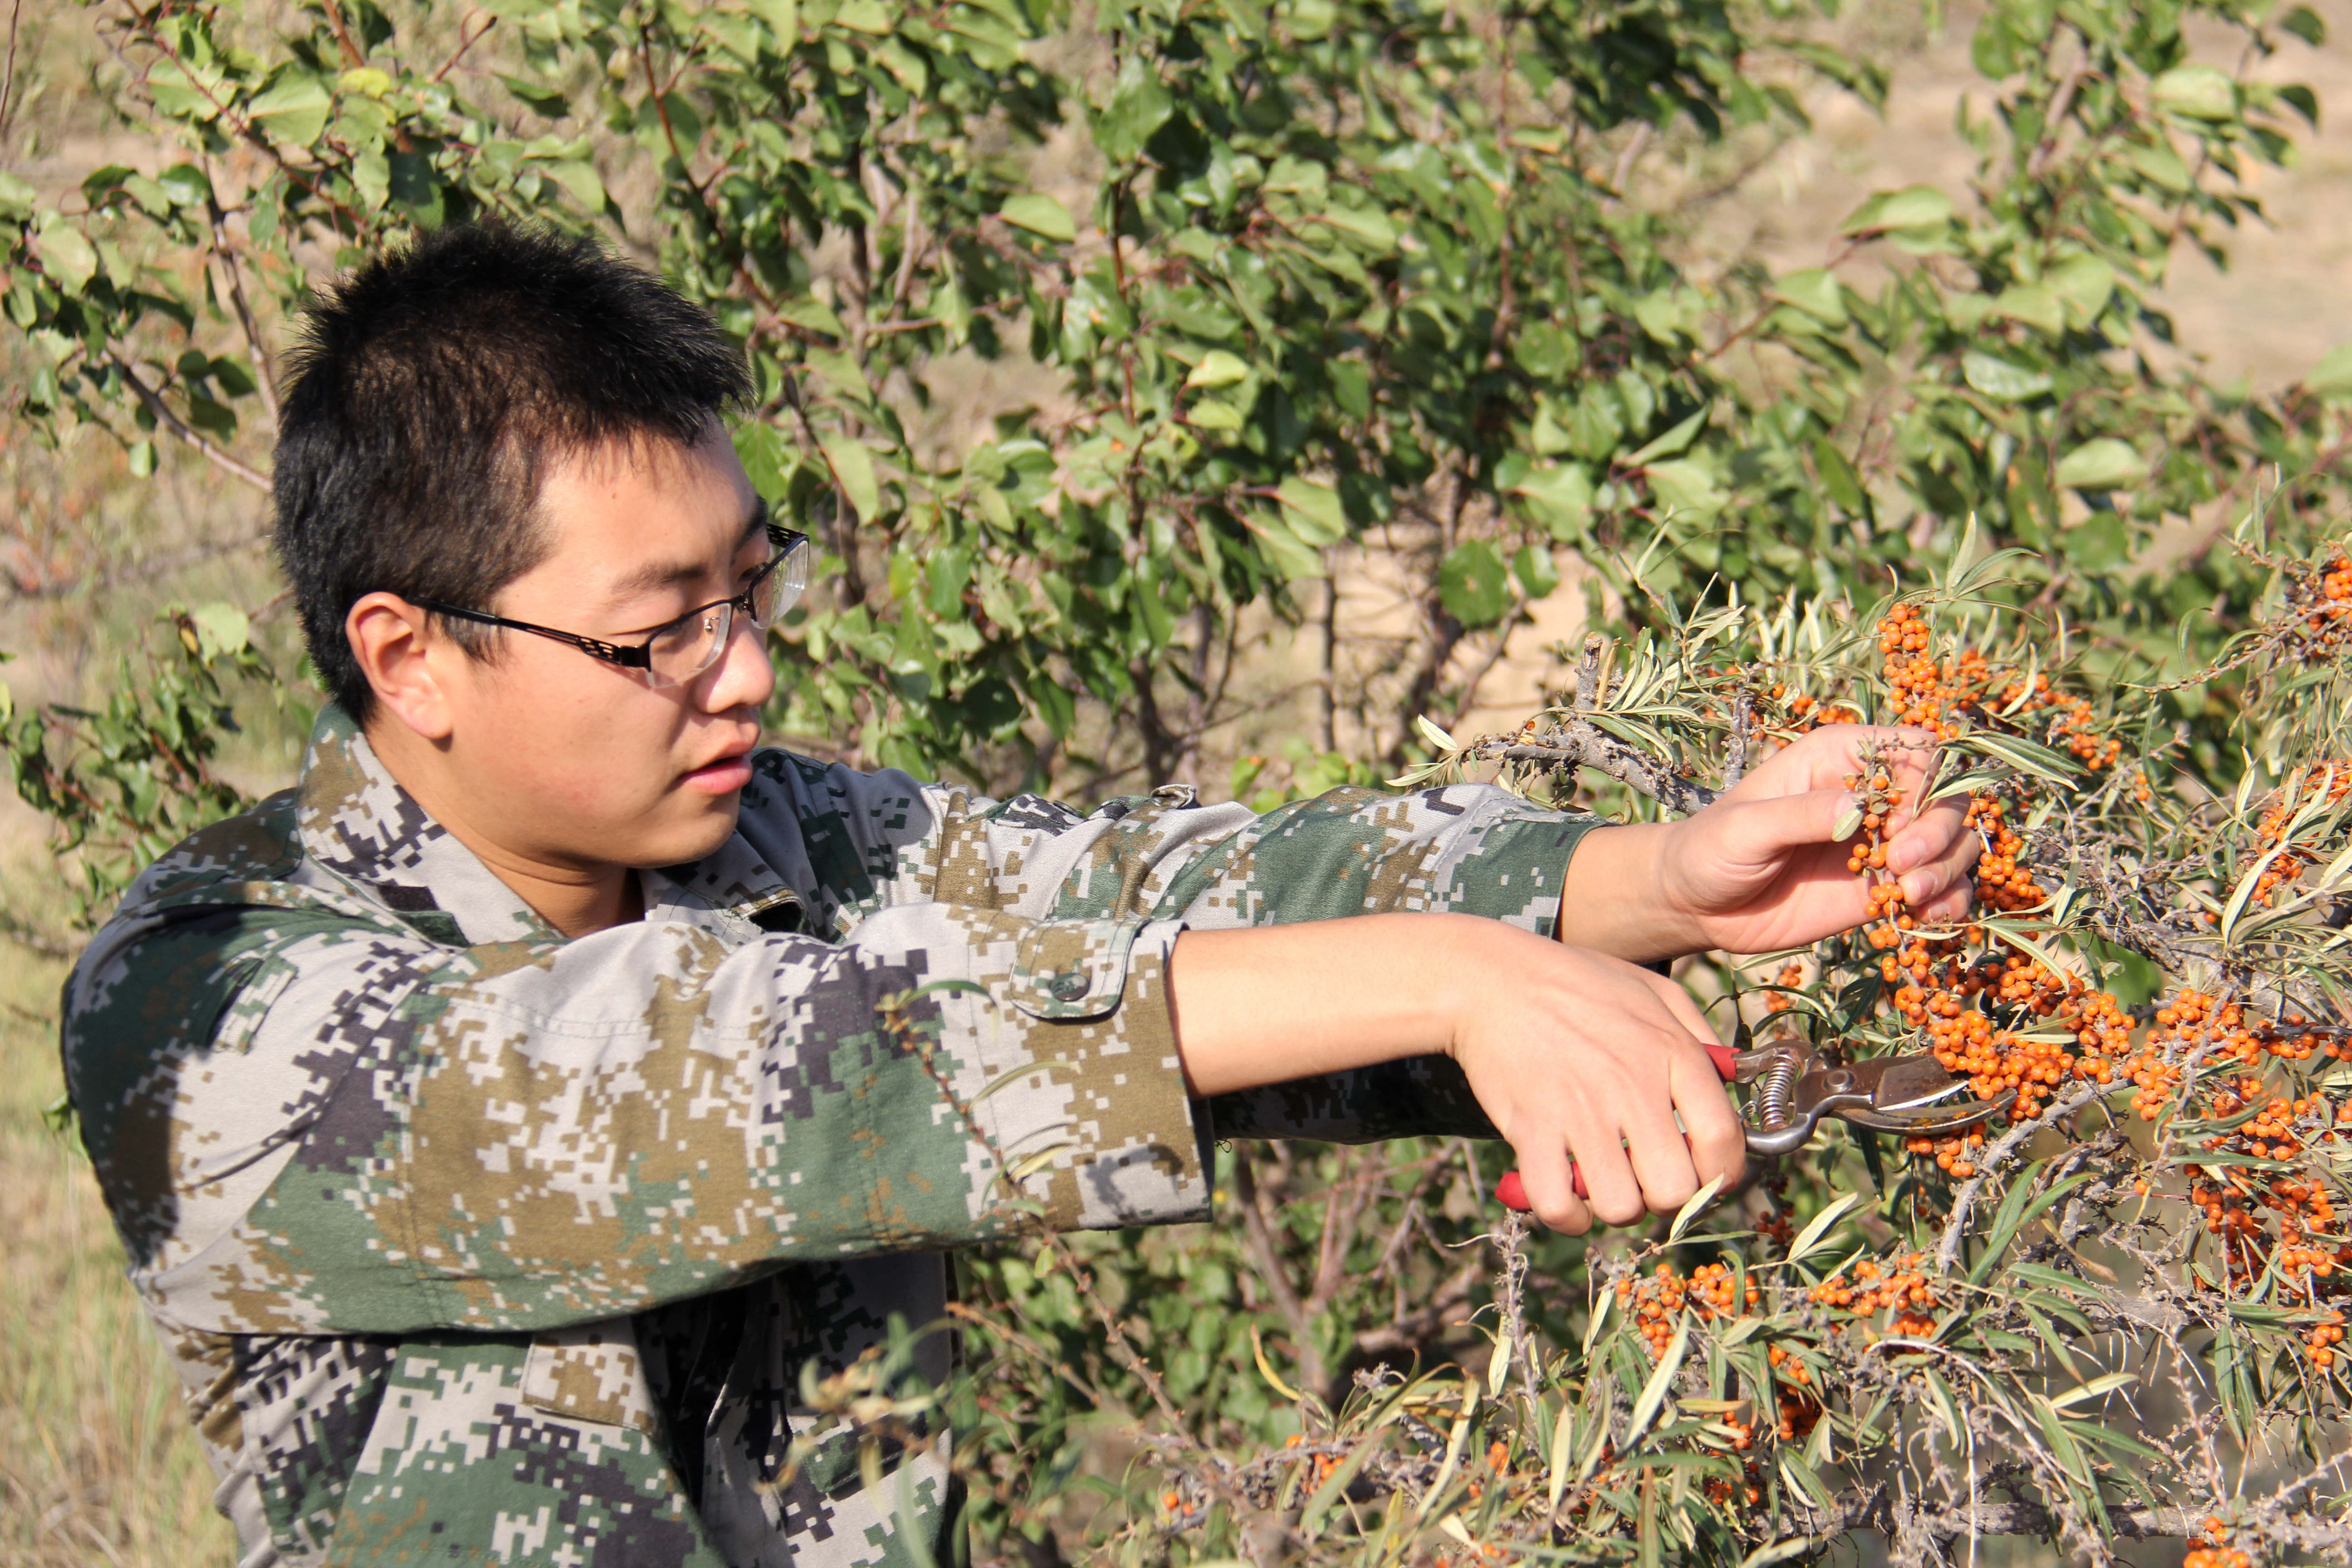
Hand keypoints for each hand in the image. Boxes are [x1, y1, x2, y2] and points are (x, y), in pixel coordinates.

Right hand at [1445, 926, 1743, 1234]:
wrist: (1489, 979)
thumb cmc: (1574, 982)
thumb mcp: (1651, 988)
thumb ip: (1697, 1030)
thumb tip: (1730, 1076)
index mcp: (1670, 1051)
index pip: (1723, 1138)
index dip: (1724, 1174)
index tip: (1708, 1177)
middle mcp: (1632, 1085)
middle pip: (1676, 1188)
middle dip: (1666, 1198)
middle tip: (1647, 1179)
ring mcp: (1580, 1110)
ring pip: (1622, 1207)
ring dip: (1616, 1207)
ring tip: (1604, 1182)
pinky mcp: (1531, 1128)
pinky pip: (1559, 1205)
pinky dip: (1567, 1216)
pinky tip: (1566, 1197)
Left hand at [1560, 725, 1979, 959]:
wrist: (1694, 905)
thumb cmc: (1709, 849)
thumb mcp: (1745, 829)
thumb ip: (1799, 816)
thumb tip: (1859, 808)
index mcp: (1840, 758)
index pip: (1918, 751)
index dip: (1927, 784)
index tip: (1901, 824)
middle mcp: (1872, 795)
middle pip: (1947, 799)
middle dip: (1941, 832)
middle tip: (1903, 866)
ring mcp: (1882, 841)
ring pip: (1952, 844)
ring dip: (1950, 870)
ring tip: (1912, 897)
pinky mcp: (1881, 886)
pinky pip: (1937, 889)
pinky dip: (1948, 903)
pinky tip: (1928, 918)